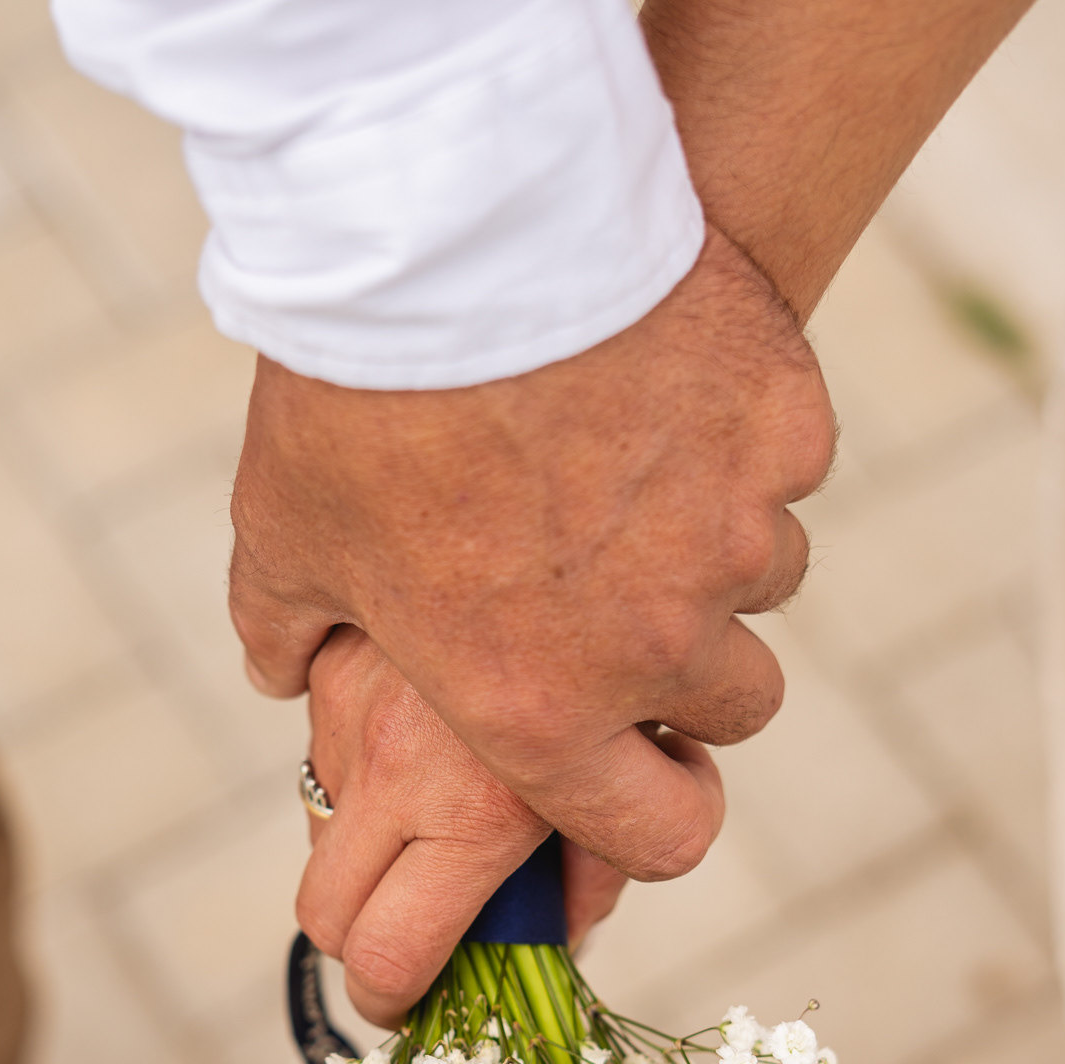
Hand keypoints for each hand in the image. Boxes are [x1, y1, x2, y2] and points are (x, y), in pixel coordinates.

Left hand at [231, 225, 832, 884]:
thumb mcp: (285, 536)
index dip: (657, 814)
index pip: (660, 836)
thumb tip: (279, 671)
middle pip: (736, 708)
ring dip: (715, 546)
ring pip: (764, 577)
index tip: (647, 771)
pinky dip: (739, 438)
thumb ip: (289, 632)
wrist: (446, 227)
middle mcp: (656, 646)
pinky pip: (785, 463)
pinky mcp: (784, 427)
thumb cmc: (352, 402)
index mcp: (542, 712)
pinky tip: (663, 380)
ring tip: (630, 466)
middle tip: (630, 593)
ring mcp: (735, 535)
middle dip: (695, 664)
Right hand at [297, 628, 721, 1024]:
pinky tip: (437, 739)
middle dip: (368, 947)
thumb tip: (565, 922)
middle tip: (428, 934)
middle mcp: (392, 764)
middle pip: (325, 919)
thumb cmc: (636, 620)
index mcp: (476, 812)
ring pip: (324, 832)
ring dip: (377, 850)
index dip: (399, 1004)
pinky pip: (326, 748)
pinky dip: (369, 770)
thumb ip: (592, 854)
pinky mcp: (332, 649)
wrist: (543, 447)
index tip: (423, 1004)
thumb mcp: (643, 754)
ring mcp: (349, 707)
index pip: (387, 961)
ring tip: (453, 815)